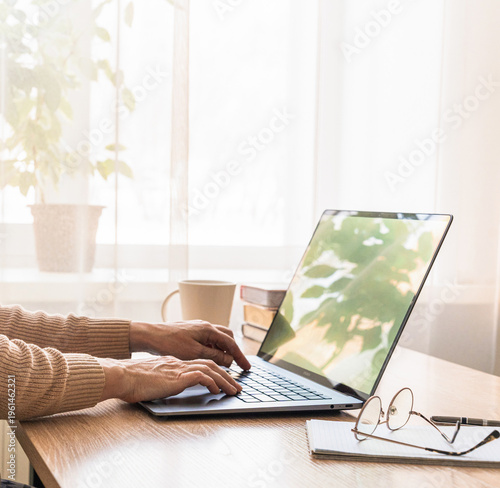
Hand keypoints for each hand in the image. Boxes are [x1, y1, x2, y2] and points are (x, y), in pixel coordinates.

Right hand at [98, 356, 242, 402]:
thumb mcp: (151, 379)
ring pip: (210, 370)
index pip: (200, 364)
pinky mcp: (177, 377)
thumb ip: (162, 380)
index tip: (224, 380)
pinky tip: (216, 391)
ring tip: (234, 391)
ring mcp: (178, 369)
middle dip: (226, 375)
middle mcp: (179, 363)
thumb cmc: (131, 380)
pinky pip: (200, 377)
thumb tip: (166, 387)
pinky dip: (211, 382)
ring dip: (225, 381)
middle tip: (237, 387)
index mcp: (174, 363)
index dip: (214, 371)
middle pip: (210, 365)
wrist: (122, 375)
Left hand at [130, 320, 251, 369]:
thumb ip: (214, 356)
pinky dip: (213, 348)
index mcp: (208, 329)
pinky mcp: (191, 331)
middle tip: (238, 364)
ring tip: (224, 363)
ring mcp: (198, 328)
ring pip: (217, 338)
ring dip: (223, 350)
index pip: (231, 343)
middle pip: (227, 338)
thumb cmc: (170, 343)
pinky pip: (208, 339)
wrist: (150, 335)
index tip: (247, 367)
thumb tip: (228, 360)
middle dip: (234, 351)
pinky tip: (209, 357)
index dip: (240, 356)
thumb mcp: (194, 353)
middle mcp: (205, 326)